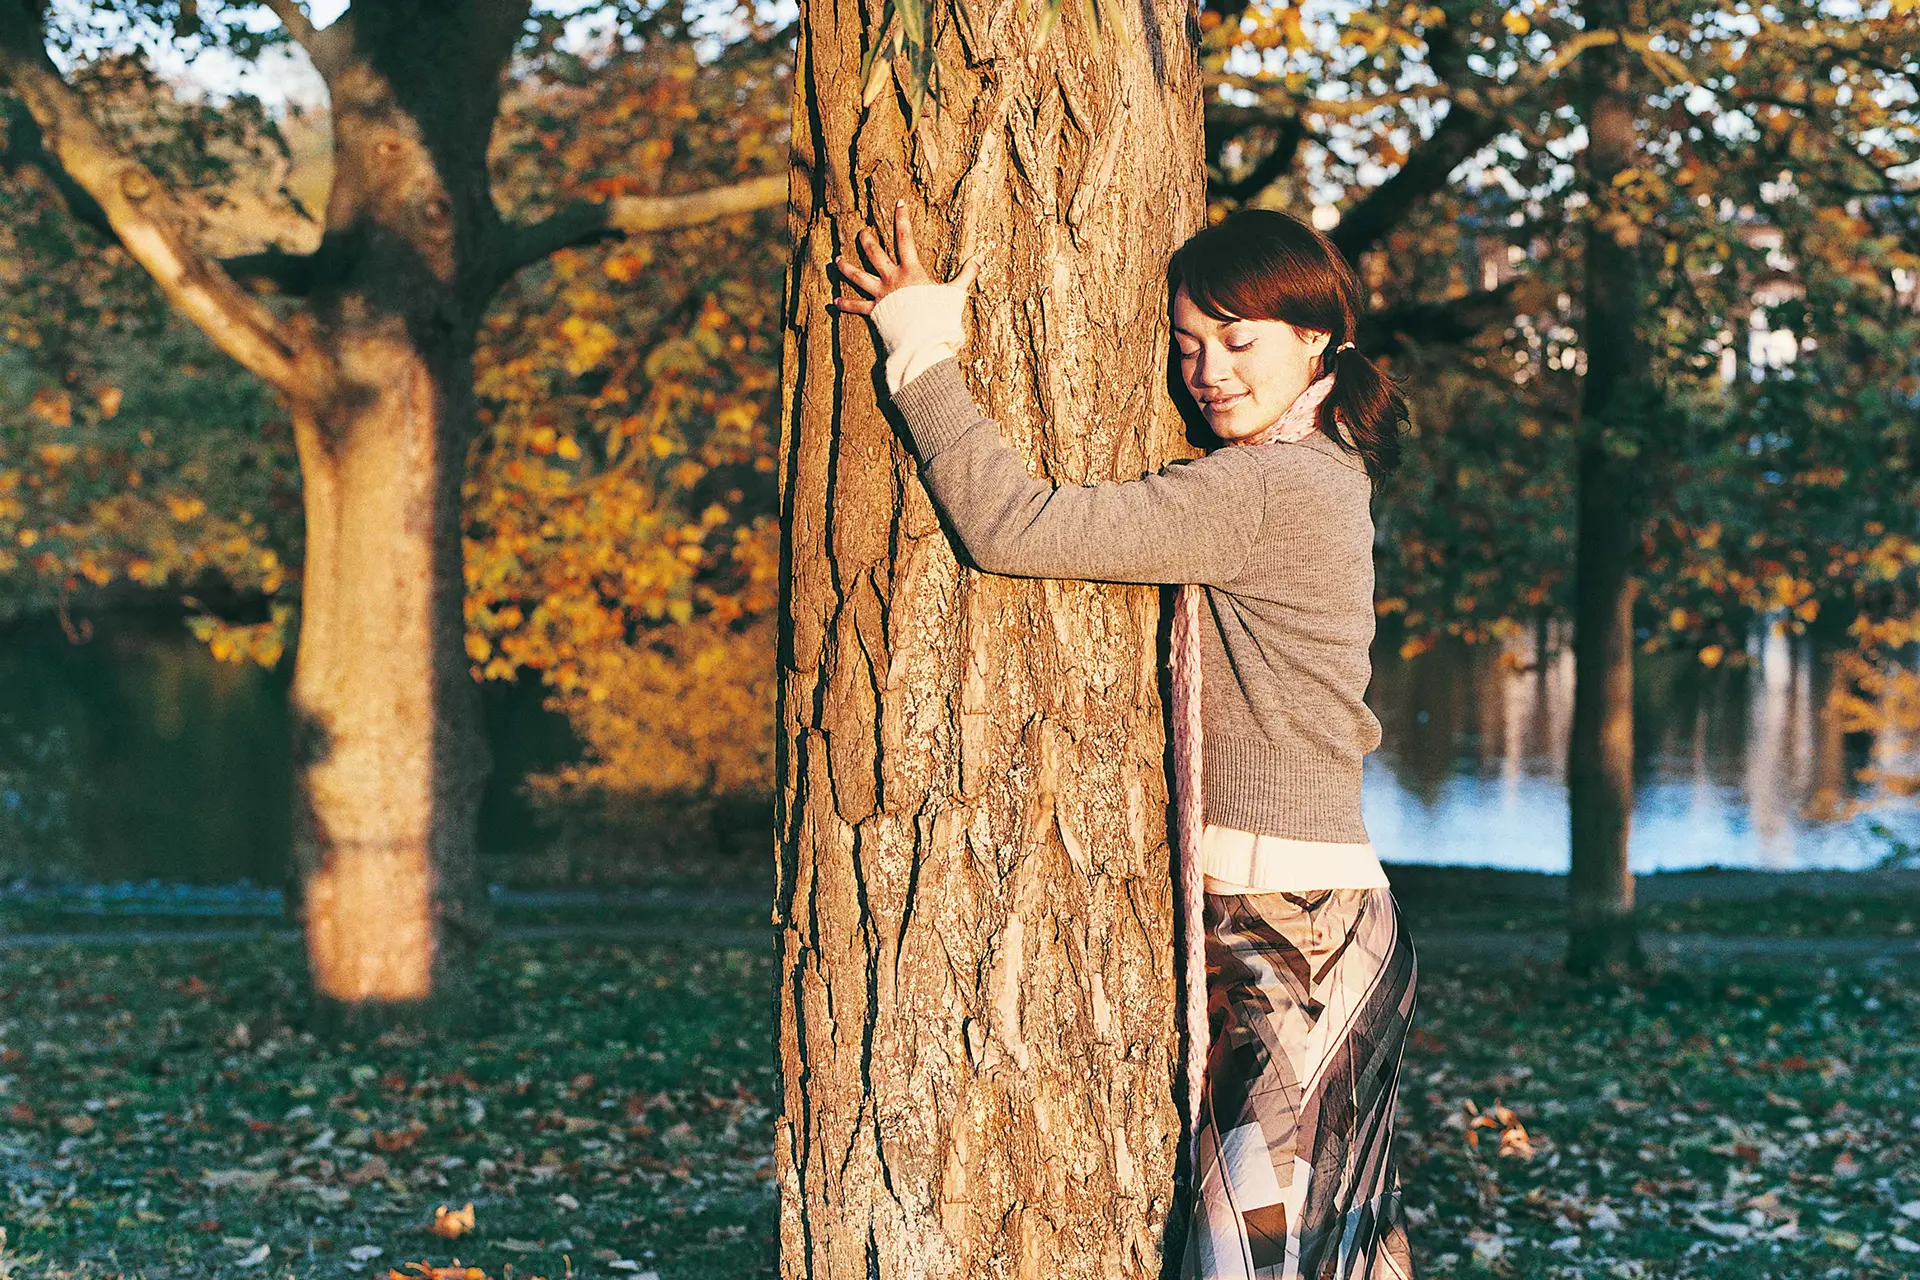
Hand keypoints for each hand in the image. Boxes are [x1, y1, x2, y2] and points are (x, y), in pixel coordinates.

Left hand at [829, 199, 981, 315]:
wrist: (922, 338)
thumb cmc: (939, 316)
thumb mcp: (955, 293)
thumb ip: (966, 275)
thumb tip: (981, 259)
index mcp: (911, 270)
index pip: (905, 237)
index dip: (902, 218)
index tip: (900, 203)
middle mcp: (892, 278)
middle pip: (874, 253)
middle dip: (867, 239)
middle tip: (862, 231)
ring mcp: (881, 295)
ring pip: (858, 277)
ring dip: (846, 268)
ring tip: (837, 260)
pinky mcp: (875, 312)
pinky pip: (857, 307)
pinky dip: (846, 304)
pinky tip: (834, 301)